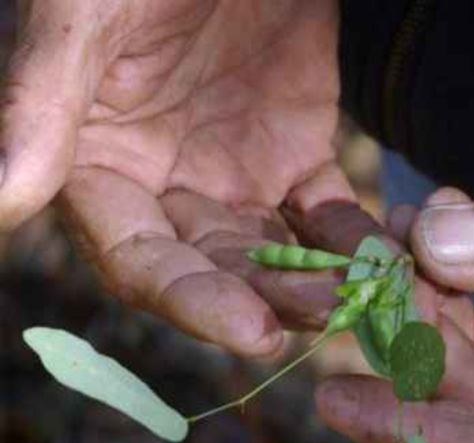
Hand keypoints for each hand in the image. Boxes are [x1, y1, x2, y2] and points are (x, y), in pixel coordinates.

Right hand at [2, 0, 349, 354]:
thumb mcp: (84, 16)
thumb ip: (42, 111)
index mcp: (104, 169)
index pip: (142, 261)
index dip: (195, 303)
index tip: (253, 333)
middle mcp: (169, 187)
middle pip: (219, 269)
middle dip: (272, 298)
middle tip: (329, 314)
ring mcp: (238, 174)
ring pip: (278, 252)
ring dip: (319, 281)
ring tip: (364, 296)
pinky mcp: (298, 153)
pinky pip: (328, 216)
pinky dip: (355, 243)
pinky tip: (385, 263)